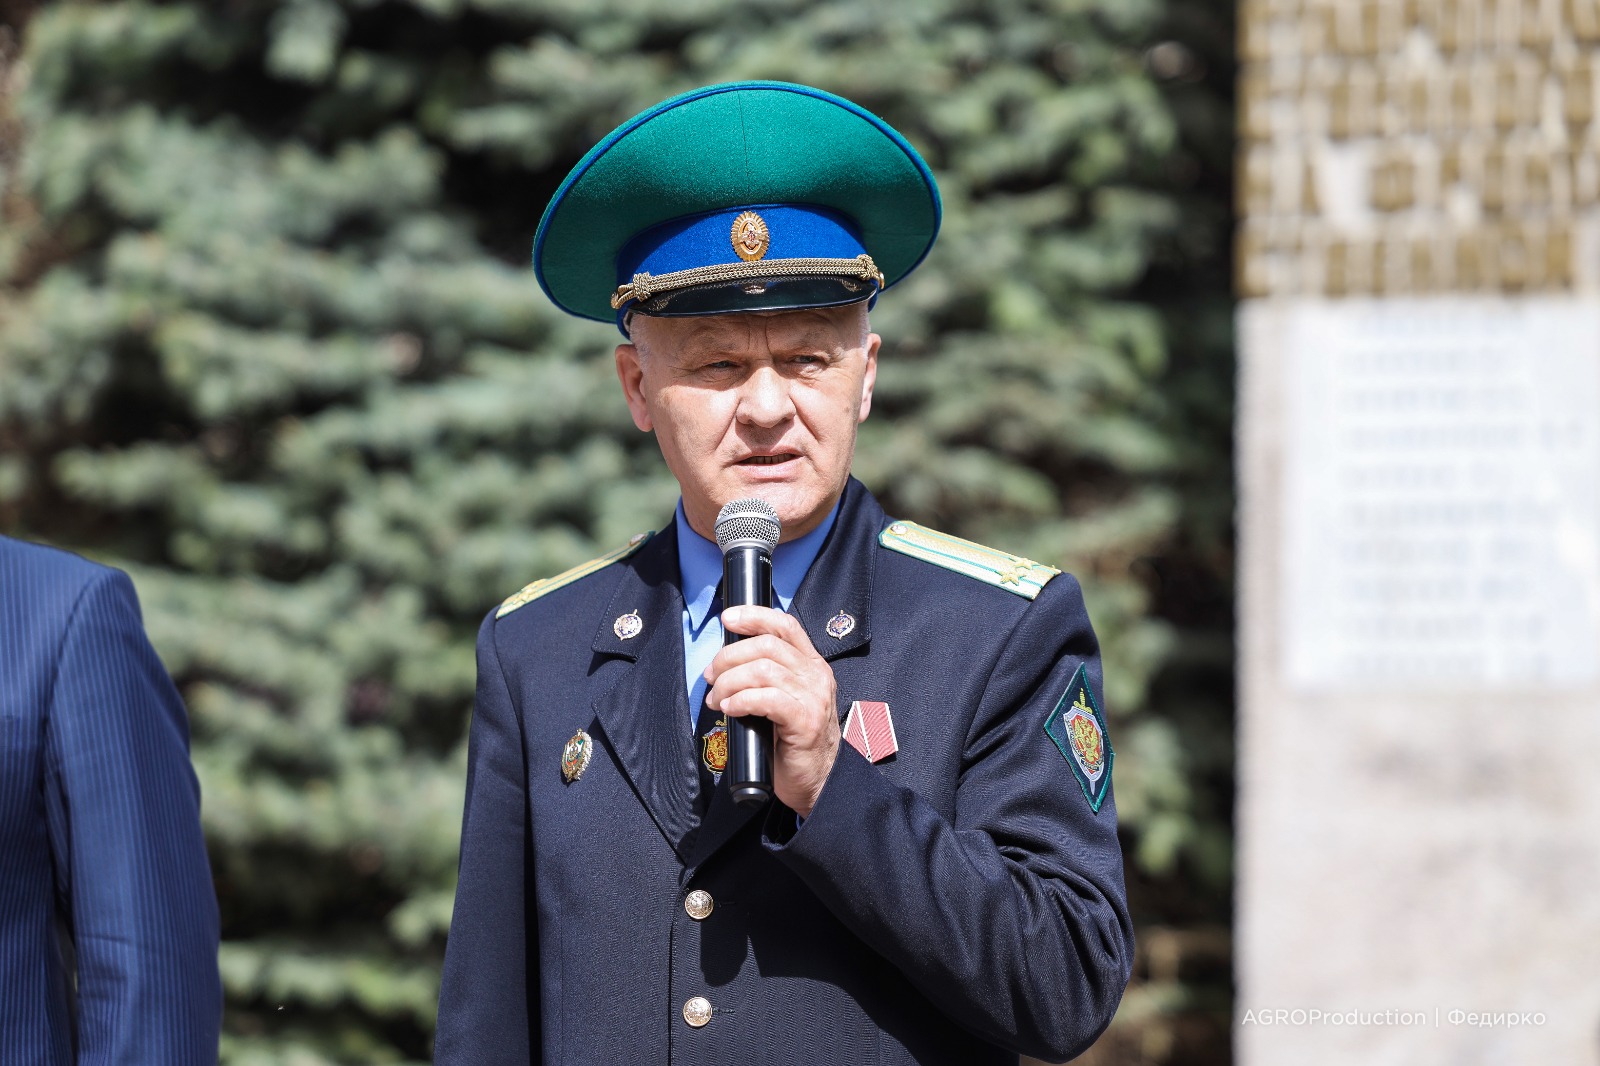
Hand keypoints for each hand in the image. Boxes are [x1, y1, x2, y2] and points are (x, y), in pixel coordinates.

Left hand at [704, 605, 839, 817]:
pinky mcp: (805, 722)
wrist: (817, 779)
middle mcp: (816, 676)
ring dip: (729, 682)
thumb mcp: (784, 698)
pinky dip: (741, 700)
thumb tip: (726, 661)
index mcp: (811, 664)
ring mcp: (813, 698)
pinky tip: (730, 709)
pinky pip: (767, 699)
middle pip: (766, 645)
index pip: (785, 625)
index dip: (754, 616)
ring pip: (763, 670)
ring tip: (717, 699)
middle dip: (729, 657)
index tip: (727, 619)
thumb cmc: (793, 740)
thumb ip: (767, 676)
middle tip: (711, 676)